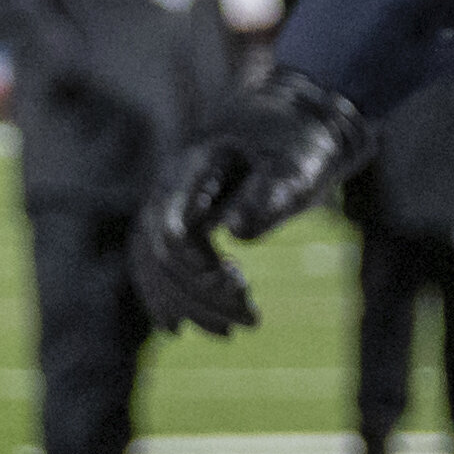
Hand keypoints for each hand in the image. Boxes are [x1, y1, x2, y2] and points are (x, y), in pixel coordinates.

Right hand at [132, 64, 370, 333]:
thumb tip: (236, 231)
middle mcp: (171, 187)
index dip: (197, 265)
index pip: (174, 229)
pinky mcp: (178, 221)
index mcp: (194, 168)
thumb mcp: (298, 162)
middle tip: (250, 320)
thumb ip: (271, 192)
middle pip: (161, 255)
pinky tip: (183, 326)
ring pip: (155, 265)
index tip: (238, 286)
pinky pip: (156, 265)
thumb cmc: (299, 141)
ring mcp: (169, 204)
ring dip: (187, 304)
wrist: (294, 121)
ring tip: (230, 332)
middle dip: (200, 294)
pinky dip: (167, 297)